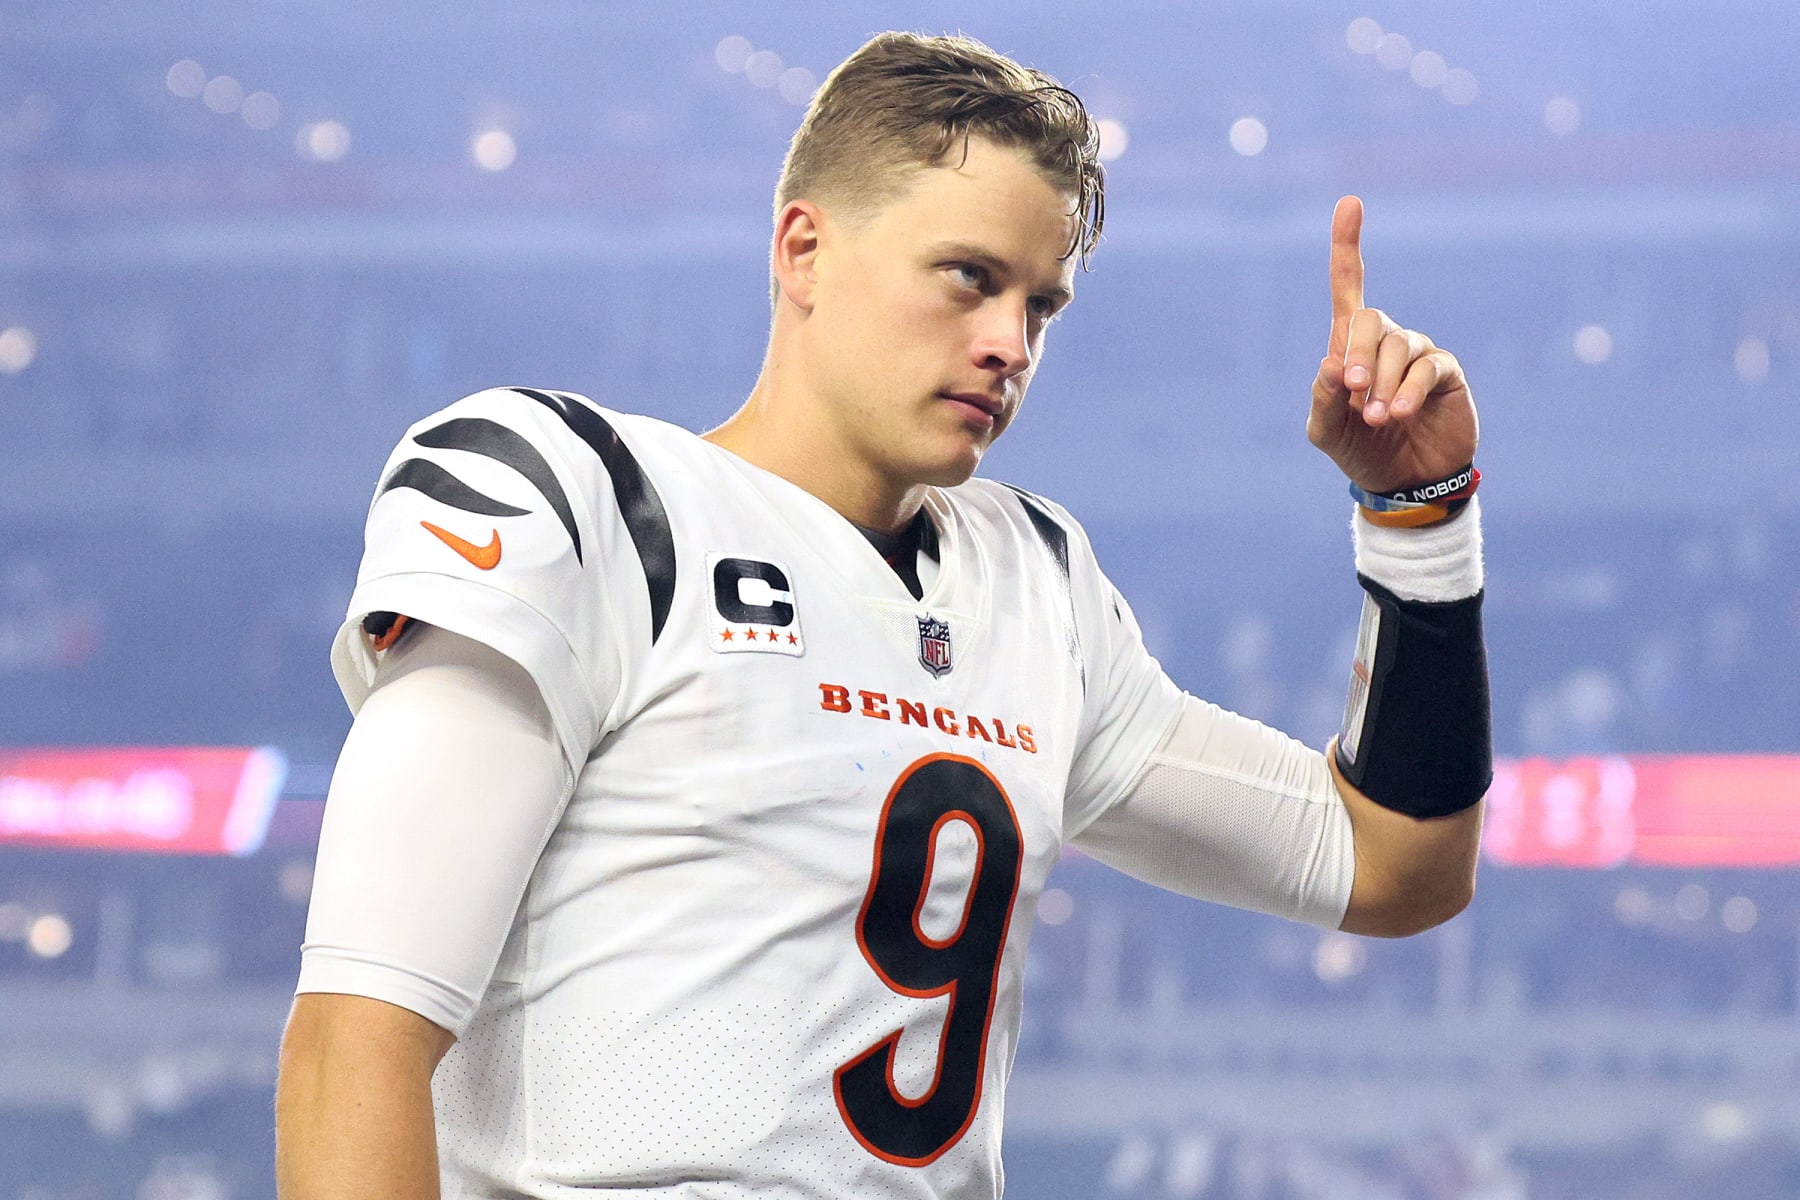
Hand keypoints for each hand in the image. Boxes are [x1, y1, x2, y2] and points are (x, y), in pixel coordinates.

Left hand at [1308, 196, 1477, 493]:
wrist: (1404, 483)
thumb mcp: (1326, 431)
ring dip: (1381, 382)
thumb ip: (1321, 399)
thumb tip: (1329, 362)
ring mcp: (1417, 353)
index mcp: (1349, 346)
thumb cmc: (1360, 451)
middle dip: (1357, 352)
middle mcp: (1385, 340)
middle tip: (1351, 389)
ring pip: (1396, 347)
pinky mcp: (1445, 372)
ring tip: (1376, 417)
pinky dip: (1408, 389)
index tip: (1350, 202)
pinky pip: (1426, 367)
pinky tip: (1397, 413)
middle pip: (1368, 319)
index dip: (1348, 246)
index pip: (1348, 287)